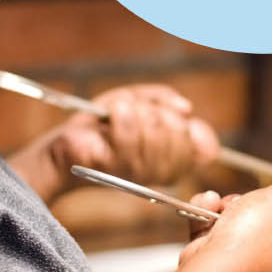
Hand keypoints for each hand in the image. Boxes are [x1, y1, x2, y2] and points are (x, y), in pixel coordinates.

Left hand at [47, 84, 221, 189]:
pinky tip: (112, 114)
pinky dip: (121, 116)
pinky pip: (128, 137)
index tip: (171, 116)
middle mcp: (159, 170)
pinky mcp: (113, 167)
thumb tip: (187, 109)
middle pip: (179, 136)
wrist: (67, 142)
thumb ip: (163, 100)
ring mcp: (137, 171)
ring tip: (120, 111)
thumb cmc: (104, 123)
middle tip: (139, 111)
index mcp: (172, 159)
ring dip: (137, 113)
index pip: (203, 150)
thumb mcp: (138, 100)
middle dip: (158, 113)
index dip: (192, 128)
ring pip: (155, 134)